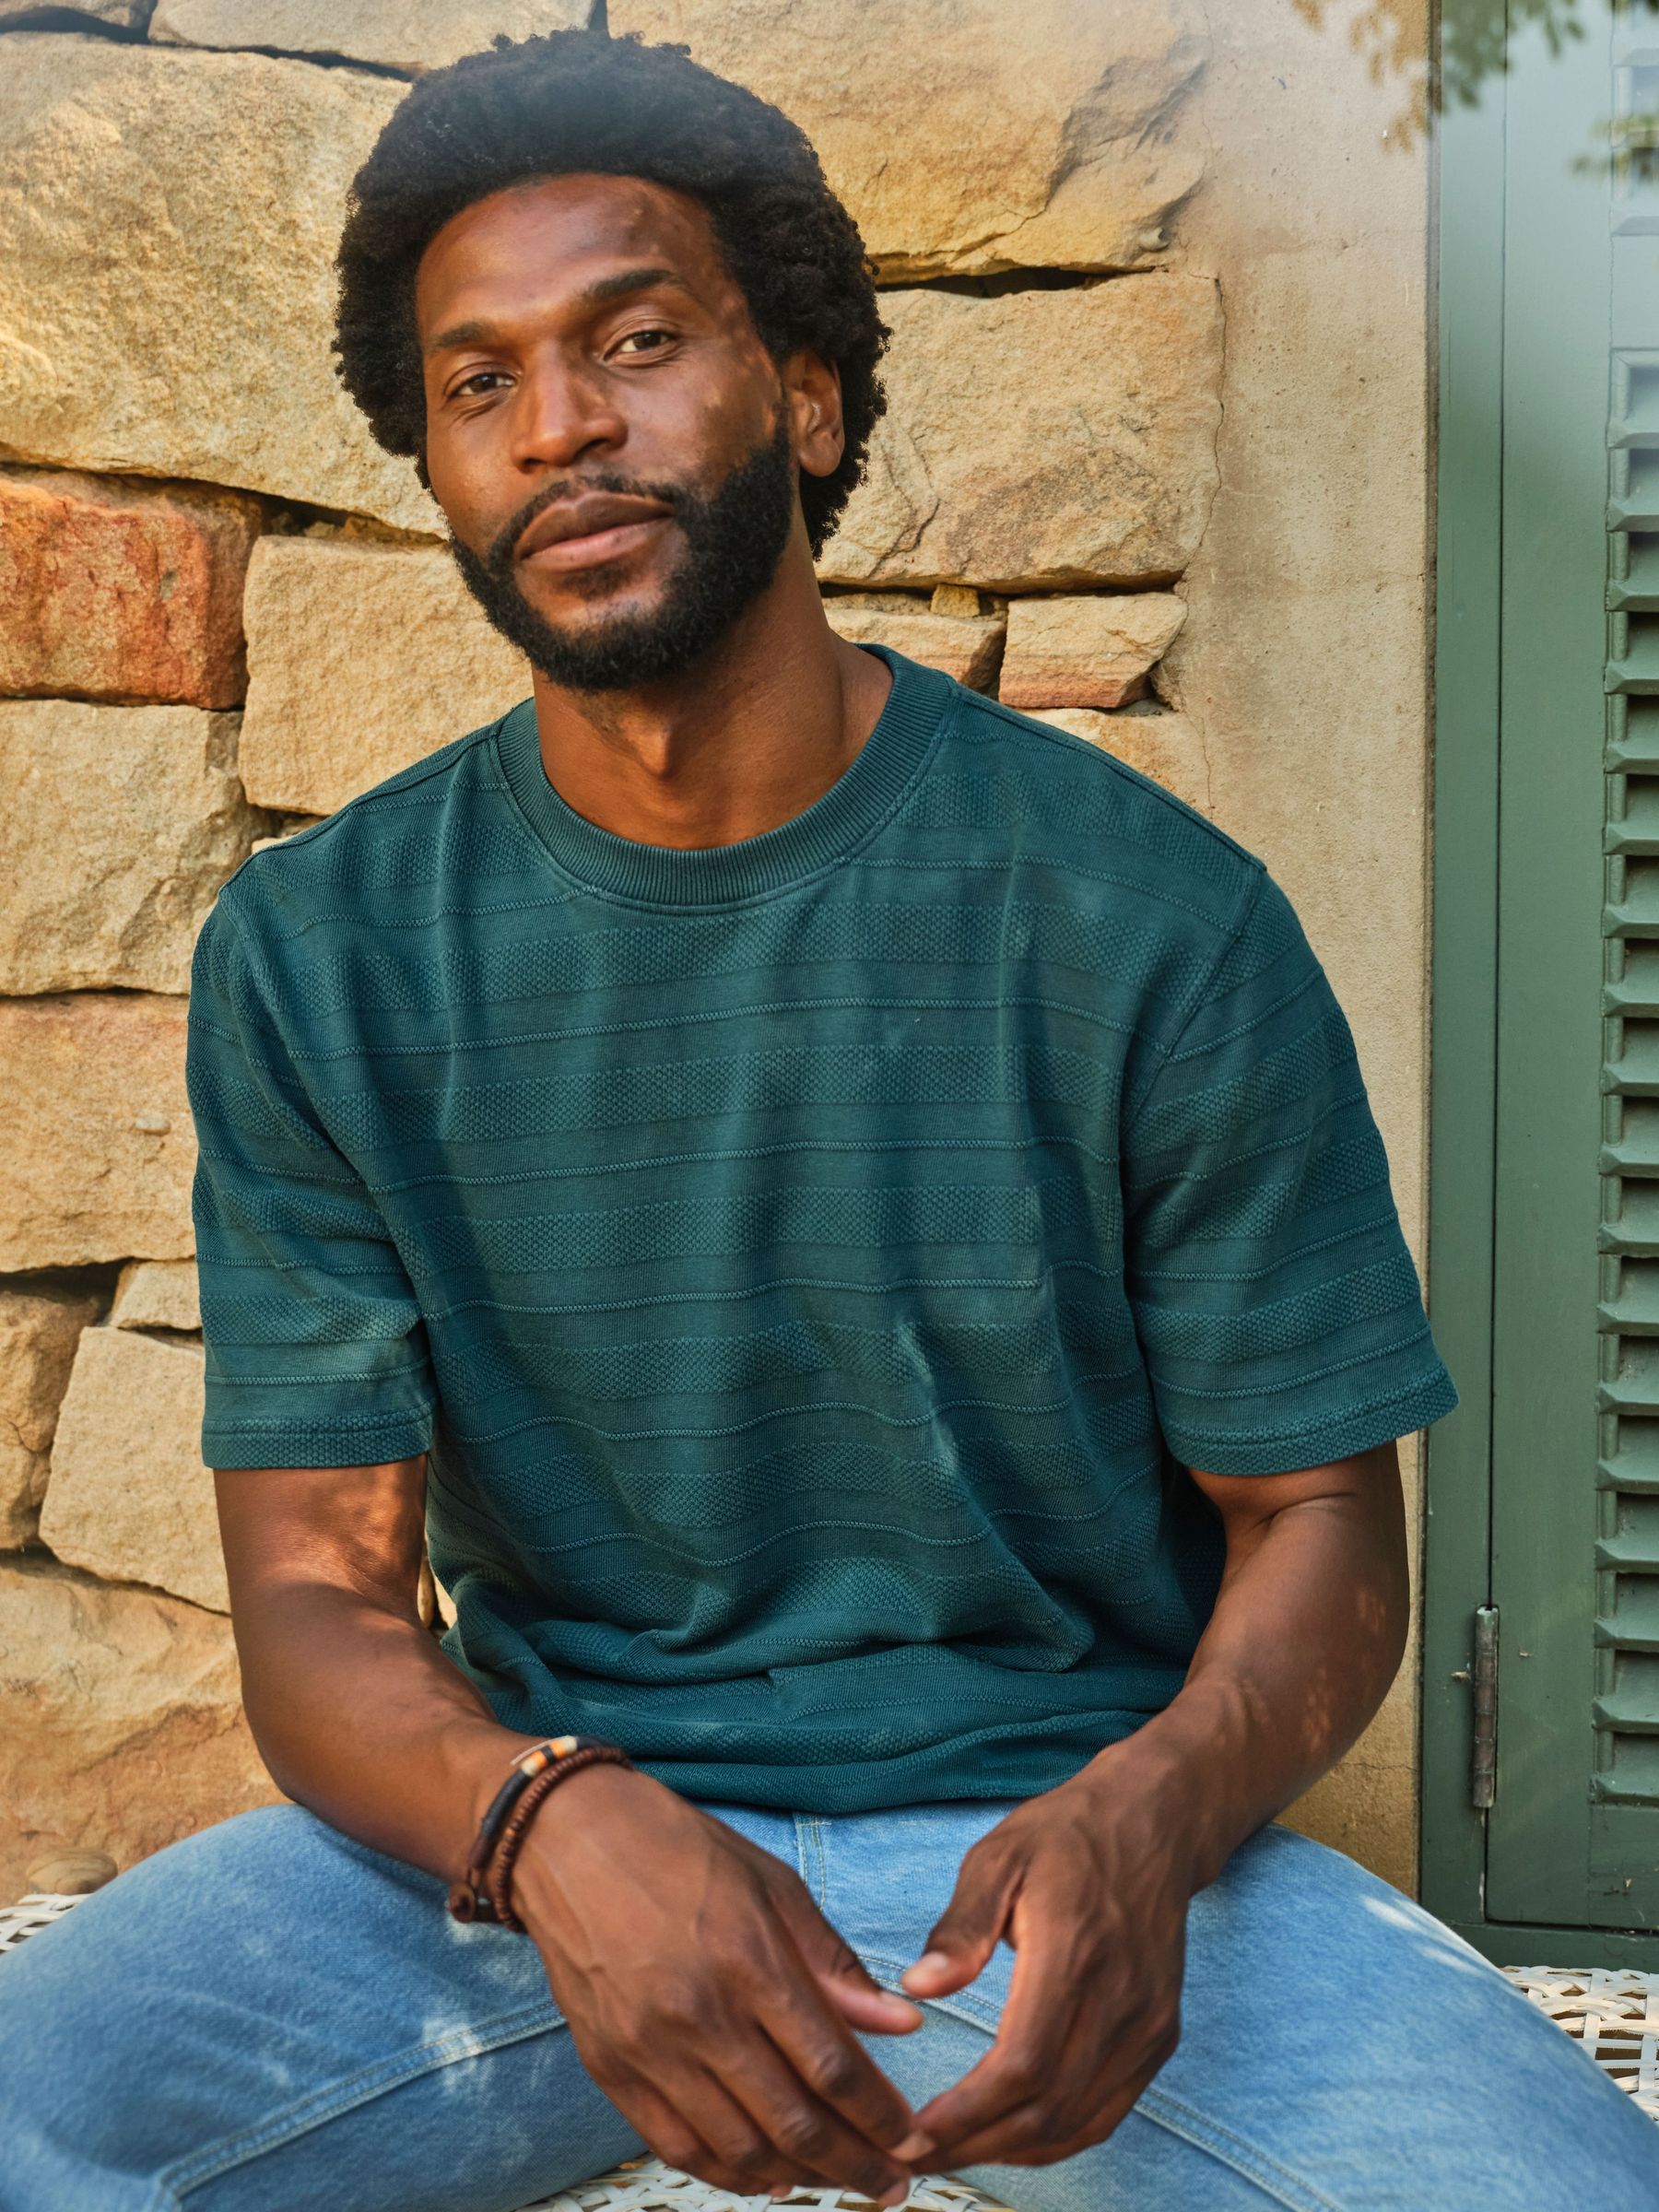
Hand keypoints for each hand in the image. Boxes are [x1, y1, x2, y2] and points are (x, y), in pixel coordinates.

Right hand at [511, 1764, 935, 2202]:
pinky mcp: (609, 2068)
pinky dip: (727, 2174)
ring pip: (739, 2148)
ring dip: (798, 2177)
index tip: (912, 2139)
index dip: (880, 2116)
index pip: (832, 2065)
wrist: (568, 1840)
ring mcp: (649, 2048)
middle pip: (793, 2122)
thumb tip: (901, 2021)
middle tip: (891, 2185)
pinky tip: (764, 2178)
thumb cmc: (678, 1849)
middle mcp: (699, 2015)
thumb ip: (833, 1962)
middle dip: (854, 2165)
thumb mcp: (771, 1884)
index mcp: (749, 1960)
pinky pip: (677, 2146)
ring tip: (836, 2181)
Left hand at [900, 1756, 1195, 2167]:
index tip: (914, 2130)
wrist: (1152, 1822)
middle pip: (1048, 2108)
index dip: (967, 2113)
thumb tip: (918, 1987)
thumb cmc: (1065, 1835)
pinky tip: (1011, 2137)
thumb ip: (961, 1925)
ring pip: (1079, 2122)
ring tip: (952, 2152)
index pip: (1021, 2064)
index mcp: (1073, 1953)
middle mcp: (1119, 1999)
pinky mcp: (1159, 2034)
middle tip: (915, 2154)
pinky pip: (1107, 2110)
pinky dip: (1056, 2138)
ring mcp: (1147, 2023)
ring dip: (1012, 2151)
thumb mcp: (999, 1855)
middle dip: (976, 2145)